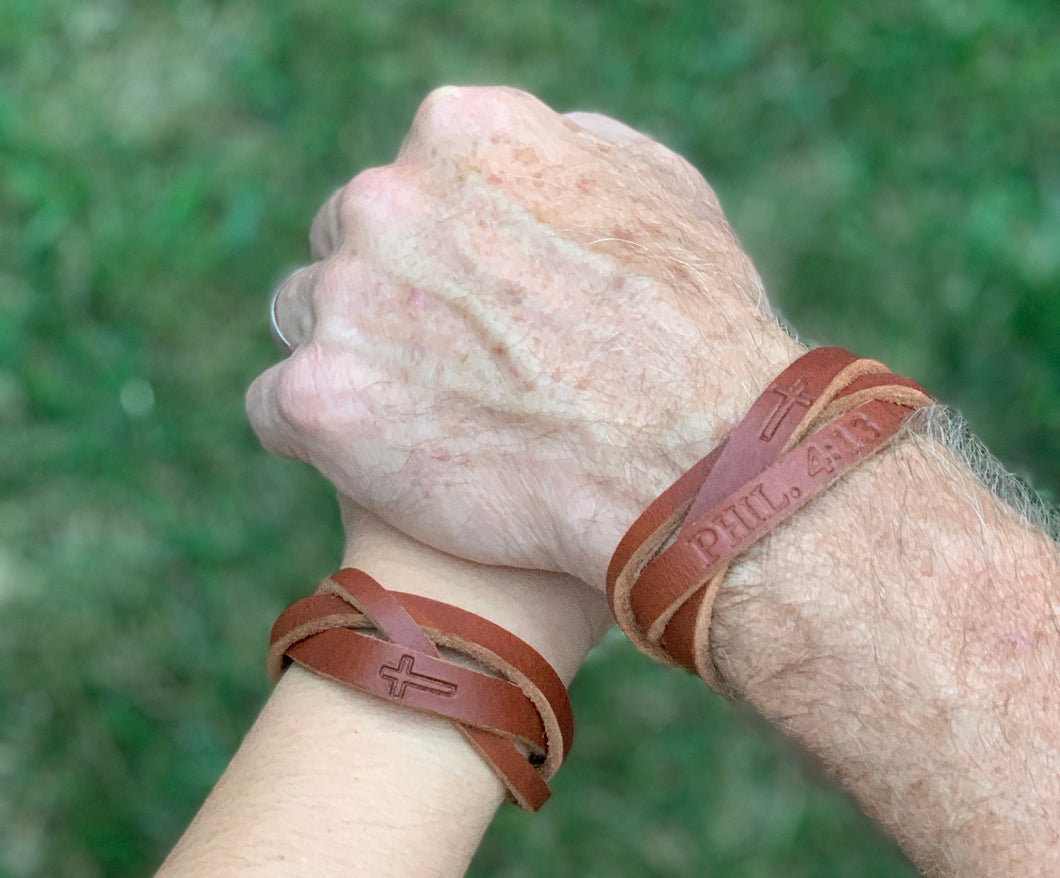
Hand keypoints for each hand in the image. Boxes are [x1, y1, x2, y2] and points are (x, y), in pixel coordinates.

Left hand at [247, 86, 801, 587]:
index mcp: (463, 135)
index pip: (403, 186)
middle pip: (343, 249)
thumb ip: (564, 154)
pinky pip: (278, 409)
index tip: (469, 313)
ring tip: (426, 425)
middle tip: (448, 376)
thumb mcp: (658, 194)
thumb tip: (527, 156)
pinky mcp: (323, 396)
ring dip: (351, 366)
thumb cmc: (695, 338)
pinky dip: (318, 435)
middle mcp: (387, 197)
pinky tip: (380, 462)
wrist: (691, 466)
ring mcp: (347, 296)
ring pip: (308, 324)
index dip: (433, 258)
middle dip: (383, 304)